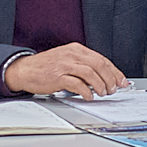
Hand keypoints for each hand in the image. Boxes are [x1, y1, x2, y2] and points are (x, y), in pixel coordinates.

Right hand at [5, 43, 128, 97]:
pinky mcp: (57, 77)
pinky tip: (89, 96)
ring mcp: (64, 65)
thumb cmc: (46, 67)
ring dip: (100, 85)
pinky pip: (77, 84)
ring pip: (90, 73)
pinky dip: (86, 91)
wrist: (25, 69)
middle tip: (113, 89)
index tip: (121, 81)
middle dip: (110, 79)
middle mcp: (72, 55)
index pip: (102, 59)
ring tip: (103, 93)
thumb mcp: (67, 59)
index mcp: (76, 49)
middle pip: (99, 65)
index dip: (114, 71)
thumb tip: (102, 78)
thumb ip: (83, 65)